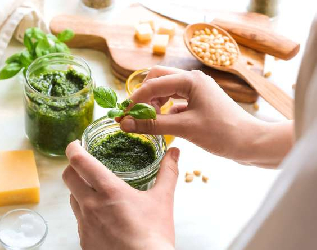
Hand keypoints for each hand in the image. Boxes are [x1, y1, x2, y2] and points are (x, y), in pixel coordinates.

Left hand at [63, 140, 179, 249]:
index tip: (76, 144)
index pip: (80, 162)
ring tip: (94, 190)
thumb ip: (168, 172)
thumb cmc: (153, 235)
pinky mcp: (84, 240)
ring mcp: (85, 224)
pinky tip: (101, 216)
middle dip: (72, 167)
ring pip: (72, 198)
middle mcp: (91, 205)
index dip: (74, 149)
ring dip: (79, 190)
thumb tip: (174, 152)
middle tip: (83, 164)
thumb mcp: (163, 200)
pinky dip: (85, 212)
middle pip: (68, 177)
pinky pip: (79, 220)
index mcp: (109, 191)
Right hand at [120, 66, 292, 166]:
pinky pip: (174, 101)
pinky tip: (162, 123)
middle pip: (157, 79)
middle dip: (144, 96)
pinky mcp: (198, 102)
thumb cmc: (222, 133)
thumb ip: (153, 125)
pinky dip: (164, 110)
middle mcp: (192, 80)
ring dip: (153, 103)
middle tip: (136, 115)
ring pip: (165, 90)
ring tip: (148, 121)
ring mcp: (196, 91)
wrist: (250, 143)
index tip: (122, 116)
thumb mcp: (184, 128)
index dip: (135, 100)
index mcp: (190, 80)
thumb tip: (124, 124)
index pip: (153, 83)